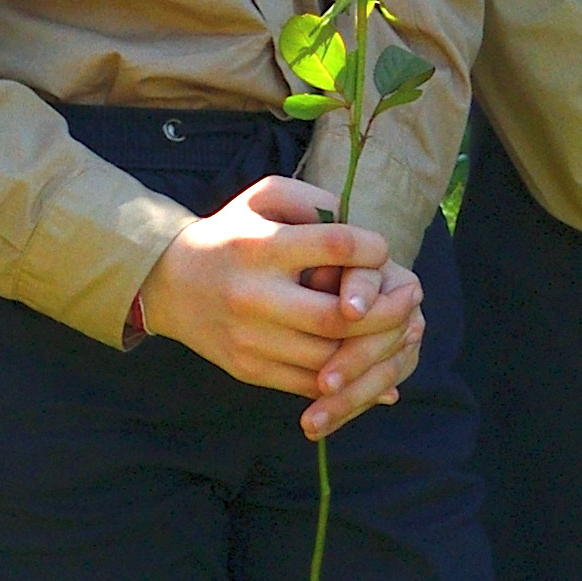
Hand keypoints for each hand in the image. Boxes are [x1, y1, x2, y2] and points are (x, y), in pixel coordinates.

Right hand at [138, 174, 410, 429]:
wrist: (168, 283)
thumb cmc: (232, 233)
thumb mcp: (265, 197)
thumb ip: (316, 202)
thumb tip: (366, 239)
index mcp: (260, 249)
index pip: (336, 248)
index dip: (373, 249)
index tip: (382, 251)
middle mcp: (253, 297)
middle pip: (339, 317)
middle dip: (388, 312)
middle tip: (412, 298)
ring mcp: (250, 339)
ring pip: (330, 357)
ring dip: (375, 348)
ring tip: (401, 330)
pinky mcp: (248, 369)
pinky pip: (310, 383)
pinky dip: (350, 379)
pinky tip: (376, 365)